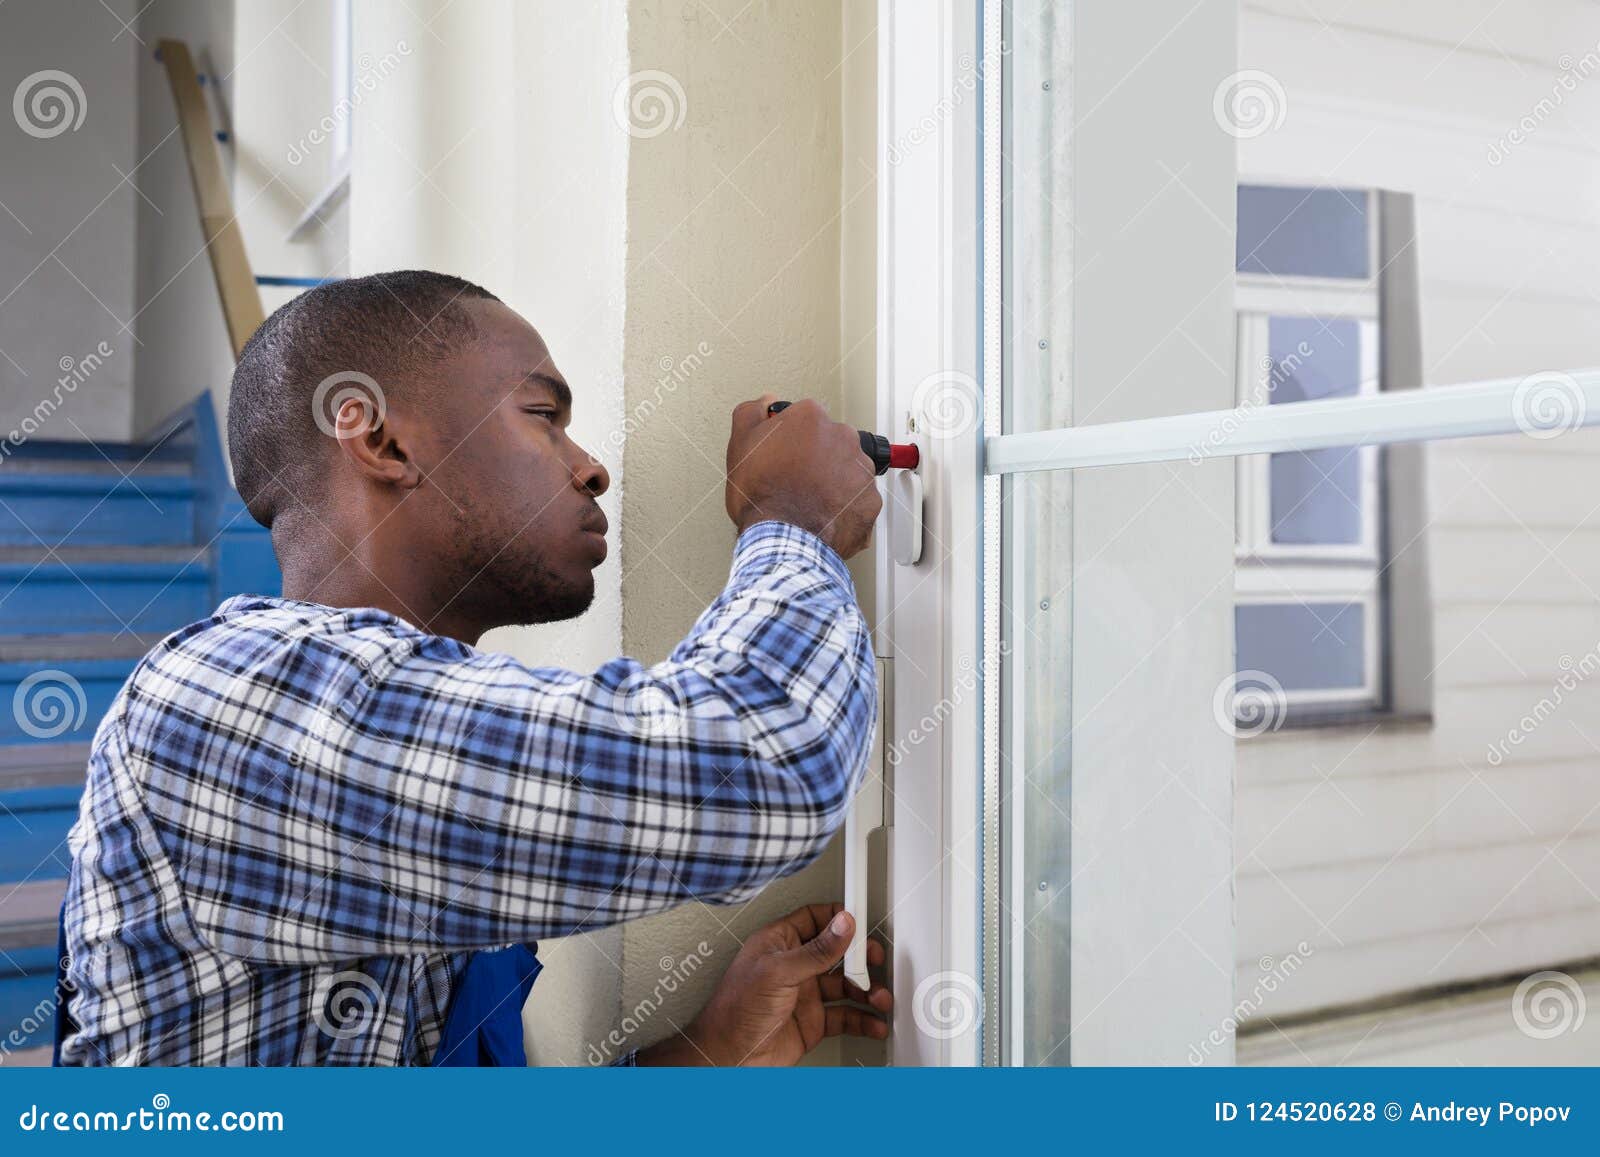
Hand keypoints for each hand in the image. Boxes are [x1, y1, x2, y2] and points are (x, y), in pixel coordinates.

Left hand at [638, 904, 891, 1065]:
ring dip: (866, 992)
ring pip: (845, 987)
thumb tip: (842, 925)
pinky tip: (874, 1023)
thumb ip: (816, 950)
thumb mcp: (778, 972)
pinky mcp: (812, 1022)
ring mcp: (805, 994)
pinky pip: (844, 1017)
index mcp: (780, 943)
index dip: (840, 918)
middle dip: (860, 958)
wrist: (727, 1058)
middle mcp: (794, 966)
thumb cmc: (734, 1011)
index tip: (863, 921)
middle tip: (876, 963)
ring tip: (880, 999)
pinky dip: (863, 1020)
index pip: (816, 919)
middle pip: (837, 953)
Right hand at [724, 396, 882, 558]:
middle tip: (795, 480)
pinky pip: (859, 500)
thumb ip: (752, 413)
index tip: (784, 453)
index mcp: (812, 418)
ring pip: (847, 470)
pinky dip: (845, 507)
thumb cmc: (763, 496)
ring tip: (809, 501)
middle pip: (831, 442)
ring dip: (833, 481)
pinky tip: (823, 516)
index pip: (806, 419)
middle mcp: (843, 437)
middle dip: (817, 457)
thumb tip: (765, 403)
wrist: (783, 540)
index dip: (791, 438)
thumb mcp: (740, 445)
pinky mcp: (870, 501)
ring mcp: (861, 470)